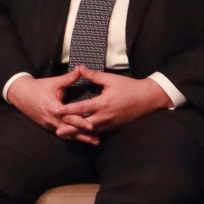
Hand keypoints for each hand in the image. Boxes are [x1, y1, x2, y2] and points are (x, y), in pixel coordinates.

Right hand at [6, 68, 99, 144]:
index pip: (69, 117)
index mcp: (53, 107)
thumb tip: (81, 68)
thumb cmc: (38, 87)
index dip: (80, 122)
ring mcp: (48, 123)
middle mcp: (51, 118)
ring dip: (78, 138)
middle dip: (83, 135)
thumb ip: (69, 78)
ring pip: (65, 133)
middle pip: (69, 129)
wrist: (20, 94)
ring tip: (92, 142)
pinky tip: (79, 139)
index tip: (92, 126)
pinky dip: (70, 136)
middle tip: (97, 140)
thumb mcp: (54, 82)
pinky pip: (60, 133)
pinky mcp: (46, 126)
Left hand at [53, 65, 170, 134]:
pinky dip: (88, 134)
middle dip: (70, 128)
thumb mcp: (110, 79)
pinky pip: (98, 132)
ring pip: (90, 131)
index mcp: (103, 103)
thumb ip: (93, 75)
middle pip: (83, 124)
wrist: (148, 98)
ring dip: (78, 133)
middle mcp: (105, 116)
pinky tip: (80, 136)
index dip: (67, 110)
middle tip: (57, 130)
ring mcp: (109, 123)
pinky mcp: (113, 126)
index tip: (55, 110)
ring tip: (65, 135)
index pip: (81, 108)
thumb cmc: (129, 87)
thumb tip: (79, 67)